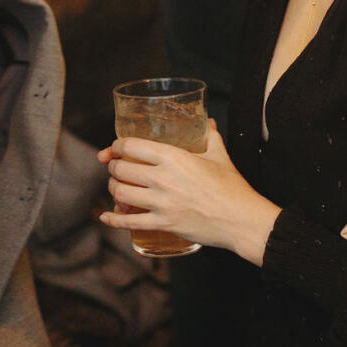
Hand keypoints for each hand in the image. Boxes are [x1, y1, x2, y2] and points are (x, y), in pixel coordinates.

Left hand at [97, 122, 280, 264]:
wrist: (241, 219)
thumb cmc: (232, 187)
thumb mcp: (220, 155)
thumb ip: (210, 136)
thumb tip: (208, 122)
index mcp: (174, 157)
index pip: (132, 146)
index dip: (117, 146)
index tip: (116, 149)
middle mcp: (163, 178)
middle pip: (121, 169)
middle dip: (114, 168)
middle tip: (117, 169)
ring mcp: (161, 203)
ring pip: (121, 193)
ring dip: (113, 189)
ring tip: (117, 188)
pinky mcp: (163, 224)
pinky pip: (129, 222)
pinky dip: (114, 219)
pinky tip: (106, 217)